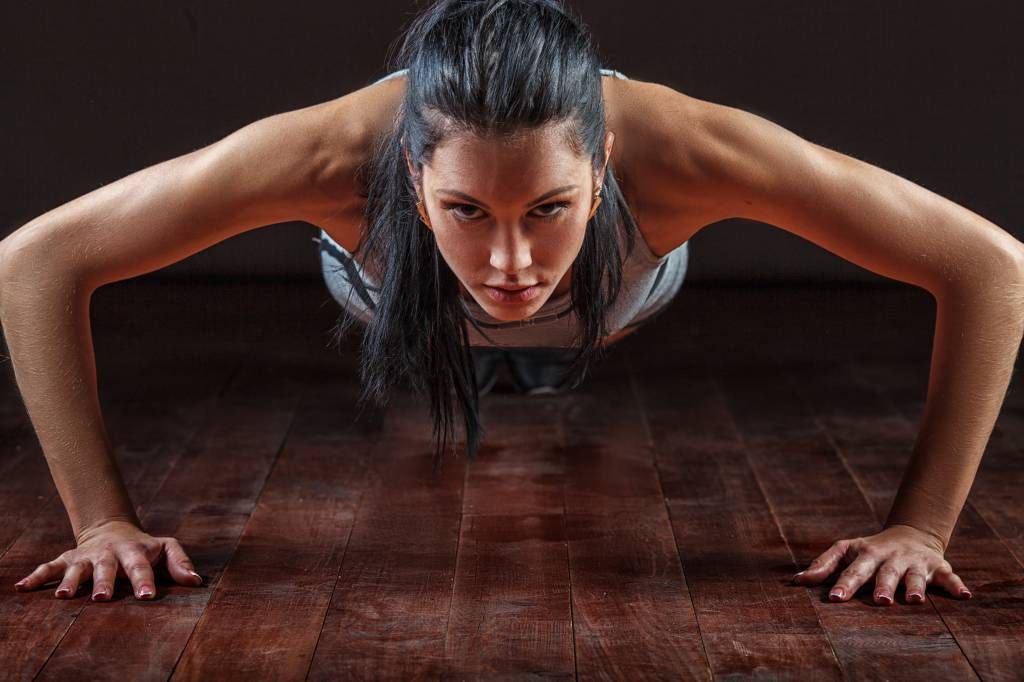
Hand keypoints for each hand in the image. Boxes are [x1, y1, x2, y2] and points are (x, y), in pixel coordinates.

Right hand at [12, 519, 203, 600]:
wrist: (113, 529)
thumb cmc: (144, 547)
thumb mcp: (166, 548)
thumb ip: (180, 563)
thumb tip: (197, 581)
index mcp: (134, 552)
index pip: (141, 567)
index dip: (144, 581)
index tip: (147, 597)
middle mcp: (108, 553)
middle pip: (106, 568)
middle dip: (104, 583)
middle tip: (103, 599)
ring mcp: (86, 556)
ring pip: (77, 569)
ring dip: (71, 582)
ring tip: (63, 598)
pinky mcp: (67, 558)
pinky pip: (49, 567)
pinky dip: (36, 576)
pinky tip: (22, 587)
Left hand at [791, 524, 972, 604]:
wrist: (909, 534)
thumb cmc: (869, 550)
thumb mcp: (845, 551)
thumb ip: (823, 565)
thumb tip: (795, 581)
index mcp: (866, 554)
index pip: (852, 570)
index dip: (844, 584)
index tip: (834, 599)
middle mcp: (891, 558)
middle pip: (885, 573)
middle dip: (882, 586)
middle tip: (880, 601)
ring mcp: (915, 562)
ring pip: (915, 577)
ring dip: (916, 587)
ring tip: (914, 600)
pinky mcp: (938, 567)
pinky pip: (949, 577)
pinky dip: (956, 585)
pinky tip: (964, 596)